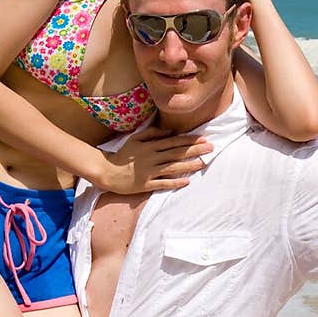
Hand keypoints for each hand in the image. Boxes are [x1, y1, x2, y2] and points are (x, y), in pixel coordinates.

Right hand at [96, 128, 211, 193]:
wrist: (106, 171)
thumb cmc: (123, 155)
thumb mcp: (135, 139)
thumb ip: (152, 134)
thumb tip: (169, 132)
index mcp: (150, 146)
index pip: (173, 142)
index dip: (189, 141)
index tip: (203, 139)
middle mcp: (151, 158)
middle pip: (176, 153)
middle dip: (194, 150)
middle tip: (211, 148)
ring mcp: (148, 171)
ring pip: (172, 167)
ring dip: (189, 165)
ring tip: (203, 163)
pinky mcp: (145, 184)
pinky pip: (162, 183)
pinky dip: (175, 182)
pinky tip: (186, 181)